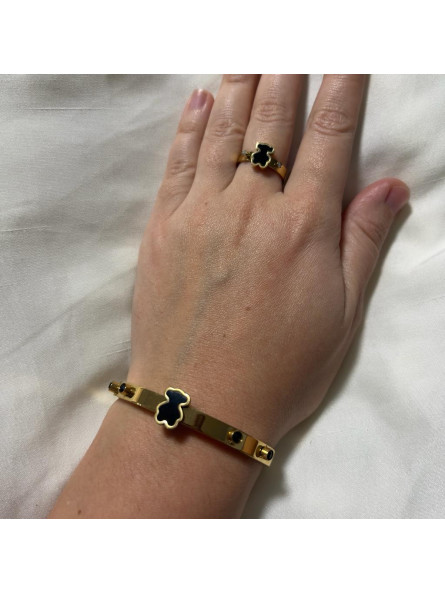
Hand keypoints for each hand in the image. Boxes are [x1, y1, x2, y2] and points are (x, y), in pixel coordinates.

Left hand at [126, 74, 409, 444]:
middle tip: (291, 36)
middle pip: (271, 121)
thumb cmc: (279, 370)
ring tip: (251, 50)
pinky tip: (199, 99)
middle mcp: (250, 209)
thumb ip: (362, 243)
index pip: (329, 138)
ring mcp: (200, 215)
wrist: (198, 406)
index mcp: (301, 229)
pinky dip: (190, 126)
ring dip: (239, 82)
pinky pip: (178, 163)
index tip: (347, 56)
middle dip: (286, 70)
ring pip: (222, 131)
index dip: (342, 90)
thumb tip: (389, 185)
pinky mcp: (163, 230)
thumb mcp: (341, 316)